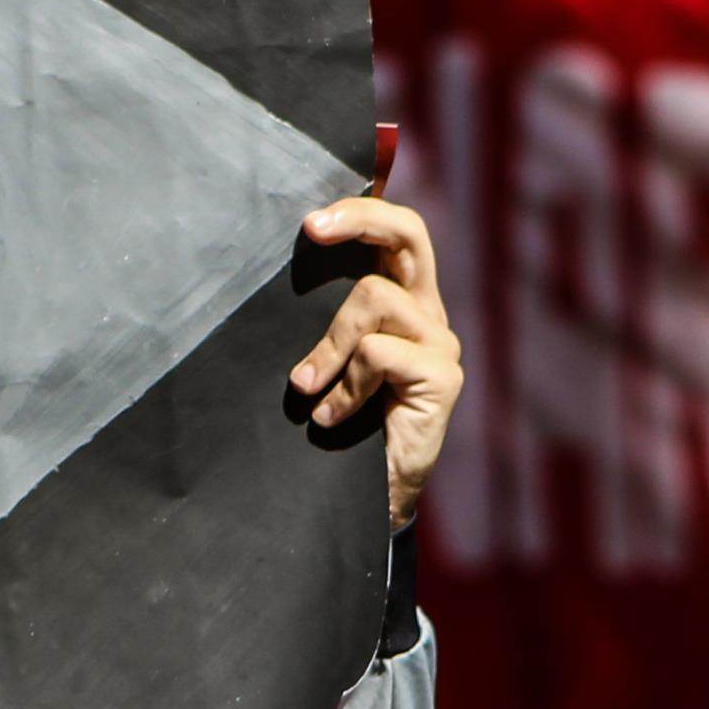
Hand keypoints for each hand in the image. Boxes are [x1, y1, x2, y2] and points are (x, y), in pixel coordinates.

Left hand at [292, 198, 463, 530]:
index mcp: (401, 299)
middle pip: (410, 233)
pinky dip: (344, 387)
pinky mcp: (442, 378)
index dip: (361, 210)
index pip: (397, 231)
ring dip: (328, 344)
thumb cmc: (331, 423)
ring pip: (375, 298)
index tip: (308, 220)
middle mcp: (427, 313)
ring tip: (307, 388)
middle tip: (309, 230)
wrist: (360, 498)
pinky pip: (378, 354)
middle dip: (358, 219)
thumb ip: (316, 320)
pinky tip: (329, 418)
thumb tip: (266, 274)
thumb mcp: (320, 360)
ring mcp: (440, 344)